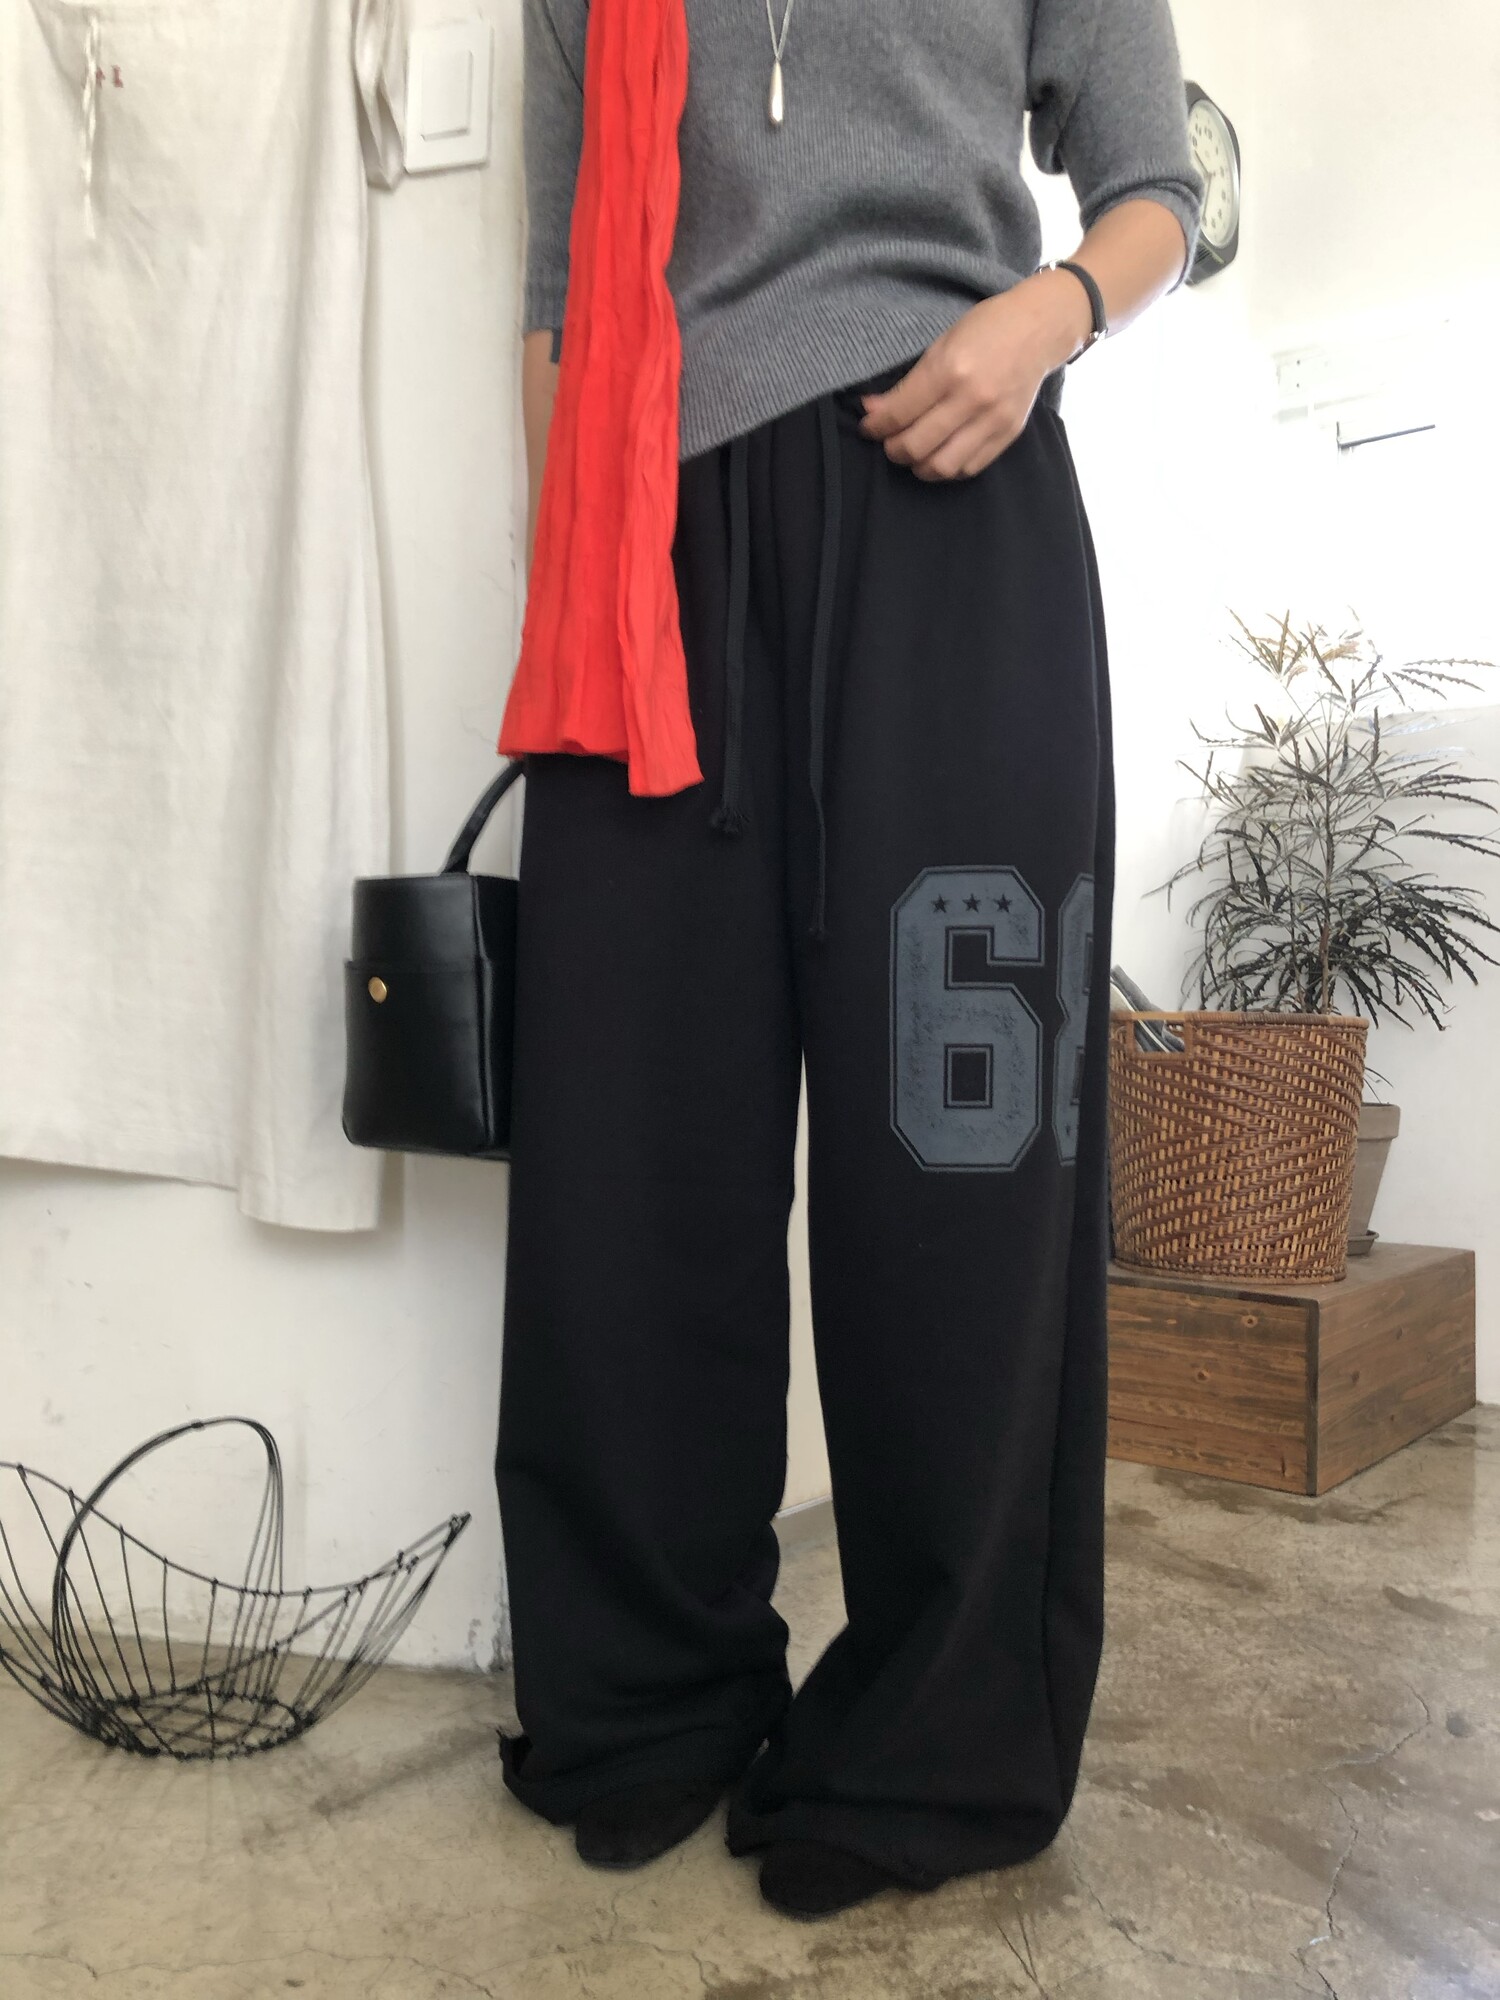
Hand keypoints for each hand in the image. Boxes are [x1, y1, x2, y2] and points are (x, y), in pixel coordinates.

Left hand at [857, 271, 1092, 480]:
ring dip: (918, 466)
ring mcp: (993, 420)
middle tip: (889, 442)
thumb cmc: (986, 329)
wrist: (1039, 328)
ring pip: (942, 466)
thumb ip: (909, 382)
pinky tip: (939, 456)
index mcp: (950, 369)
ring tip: (913, 454)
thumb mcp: (941, 344)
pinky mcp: (1009, 434)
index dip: (876, 426)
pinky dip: (947, 469)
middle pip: (916, 446)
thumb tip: (874, 411)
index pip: (900, 413)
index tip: (868, 427)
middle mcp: (972, 399)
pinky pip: (969, 468)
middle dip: (893, 450)